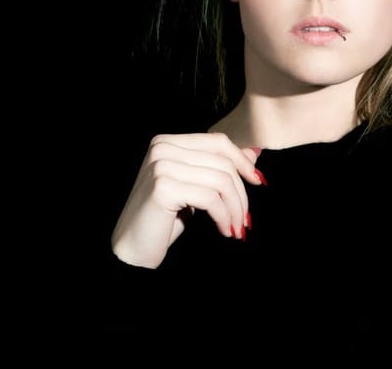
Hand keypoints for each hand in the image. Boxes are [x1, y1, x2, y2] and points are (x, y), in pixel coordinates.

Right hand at [110, 132, 264, 267]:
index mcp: (167, 142)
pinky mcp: (163, 186)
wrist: (132, 250)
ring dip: (235, 208)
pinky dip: (224, 216)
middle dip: (241, 192)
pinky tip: (225, 230)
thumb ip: (219, 168)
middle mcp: (162, 147)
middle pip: (222, 162)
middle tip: (246, 219)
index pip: (217, 142)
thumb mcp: (196, 188)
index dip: (242, 161)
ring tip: (236, 228)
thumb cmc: (164, 220)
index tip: (259, 182)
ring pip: (221, 180)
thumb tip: (255, 152)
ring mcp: (161, 165)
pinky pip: (211, 198)